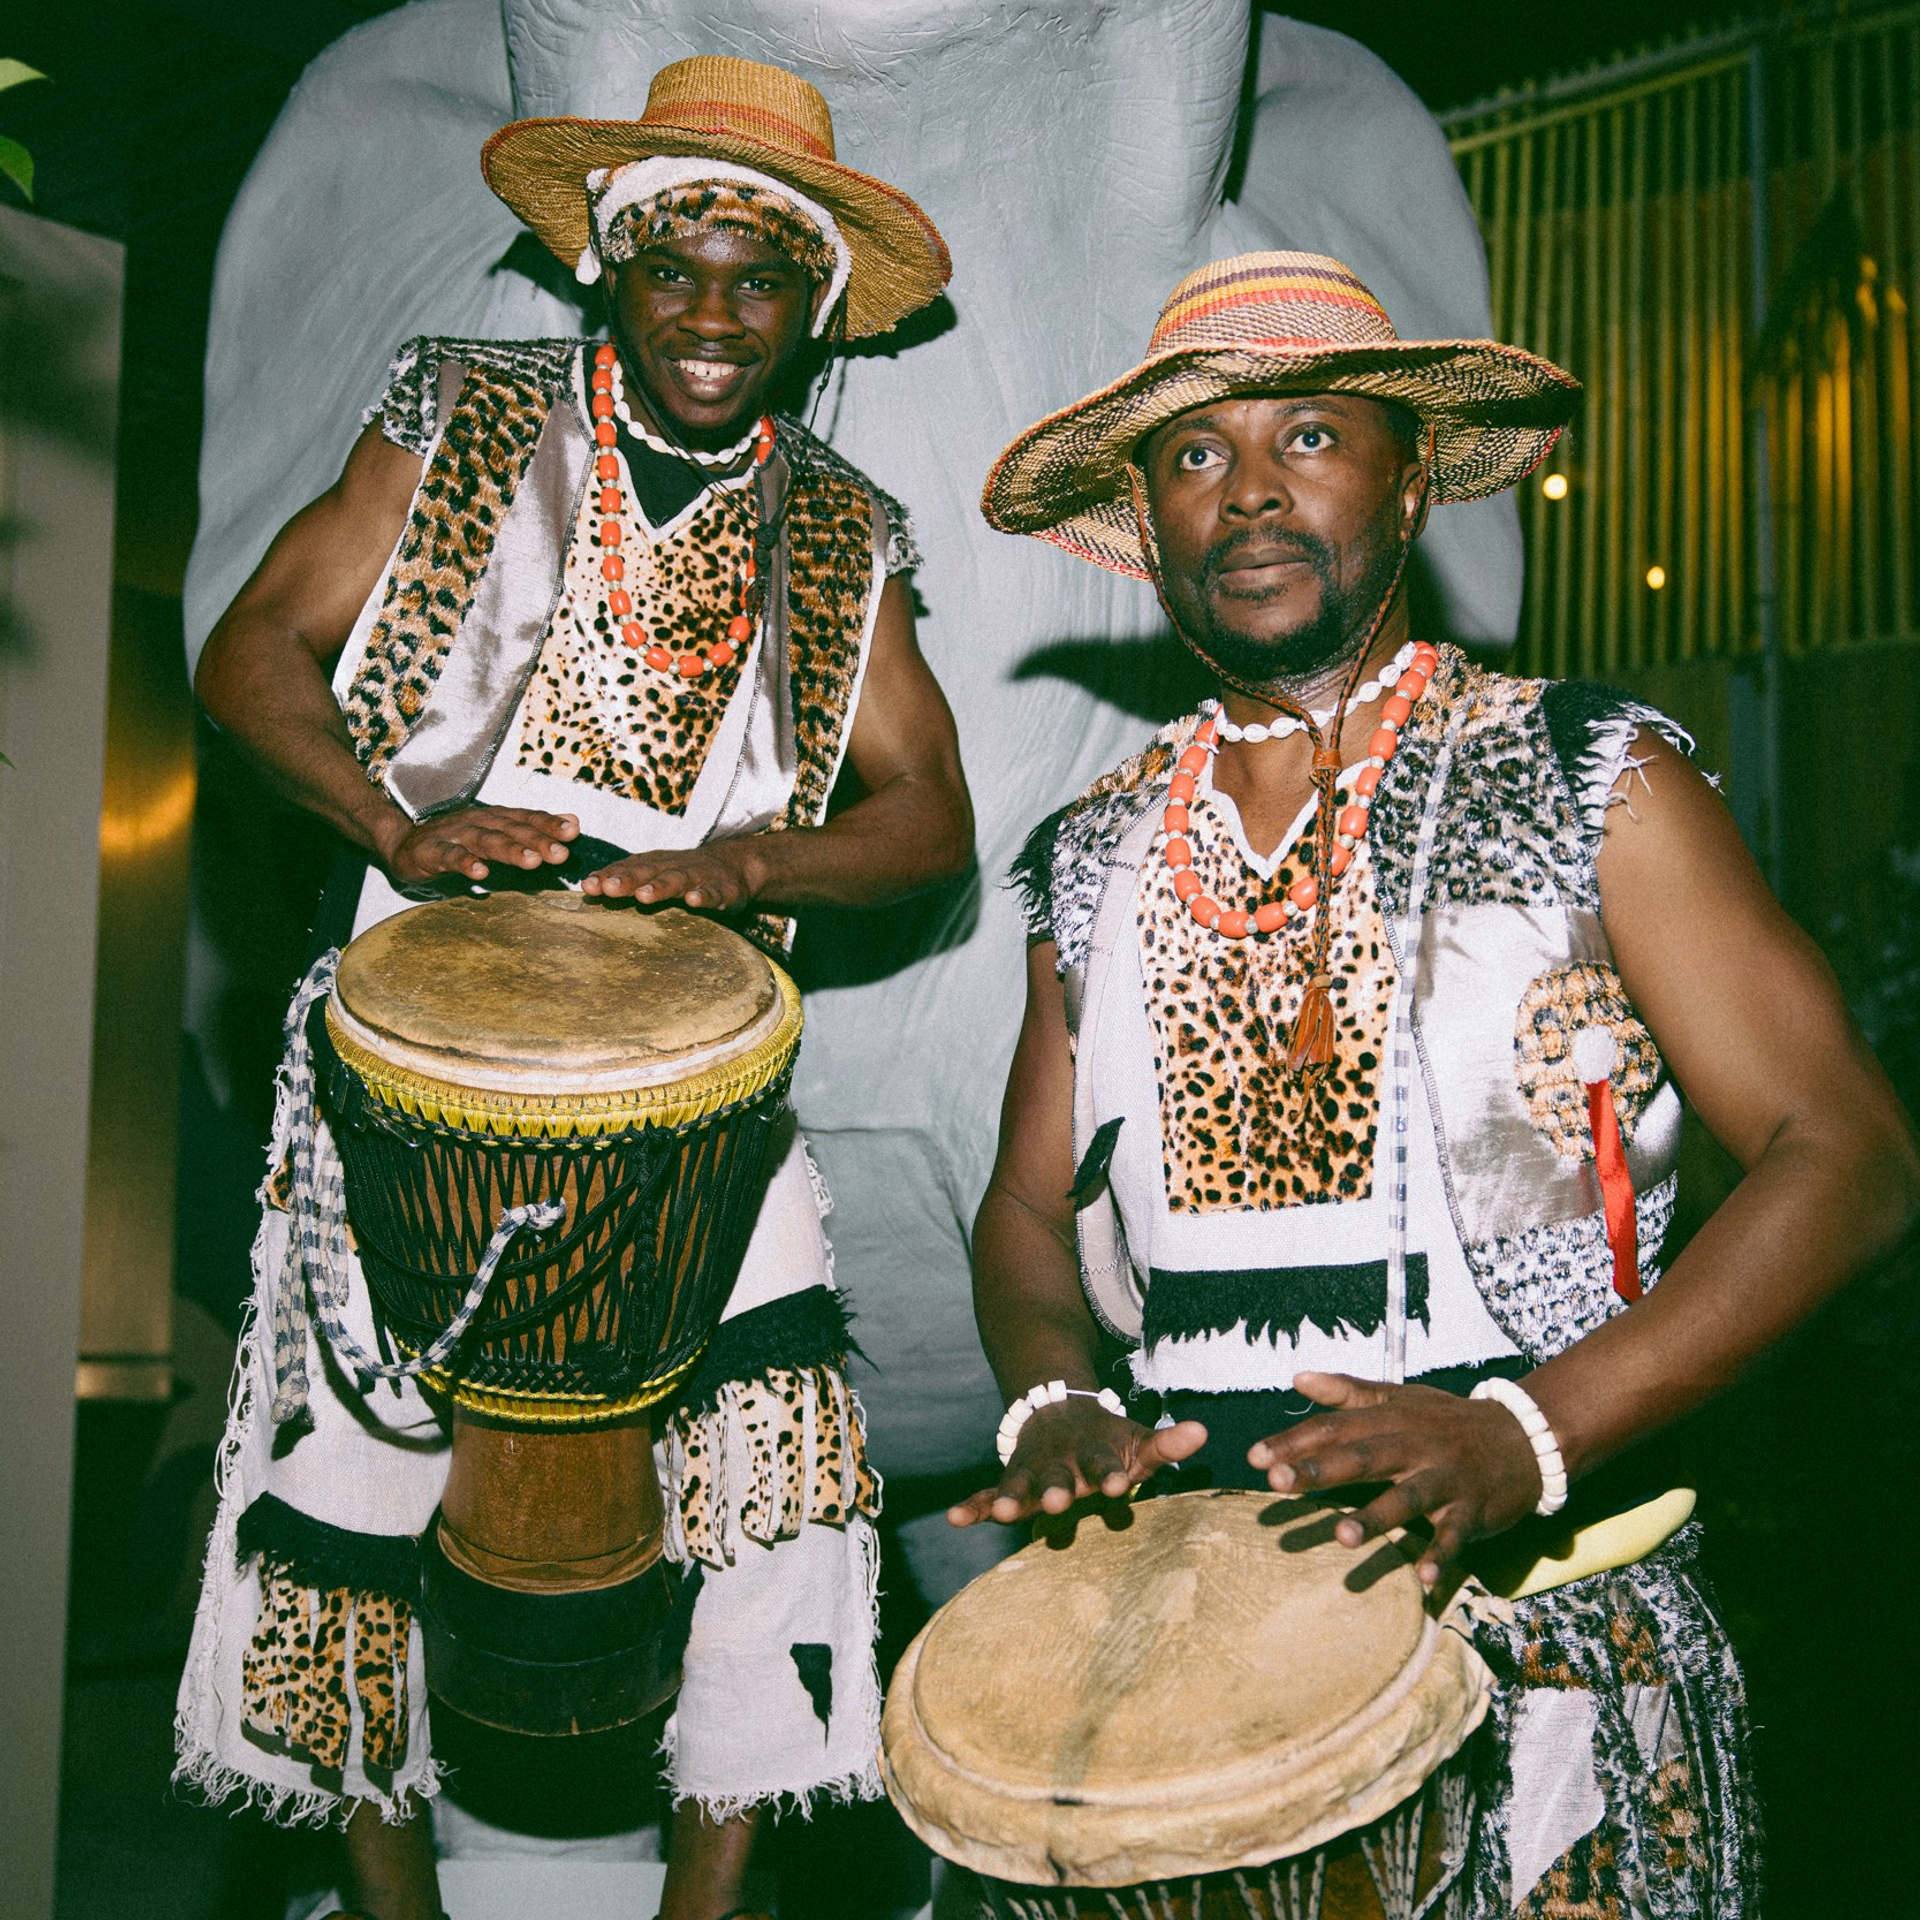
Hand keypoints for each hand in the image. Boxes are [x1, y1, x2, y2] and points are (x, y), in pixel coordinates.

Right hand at [382, 806, 577, 884]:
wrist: (402, 842)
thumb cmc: (456, 840)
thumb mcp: (496, 832)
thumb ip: (533, 829)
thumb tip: (574, 821)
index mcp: (494, 818)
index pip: (525, 818)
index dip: (549, 823)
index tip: (574, 831)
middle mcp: (477, 822)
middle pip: (511, 829)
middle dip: (538, 839)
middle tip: (562, 852)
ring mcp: (453, 835)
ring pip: (485, 841)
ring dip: (509, 850)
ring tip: (532, 862)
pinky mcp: (430, 853)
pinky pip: (449, 857)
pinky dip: (466, 863)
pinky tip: (481, 874)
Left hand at [581, 835, 767, 909]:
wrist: (737, 865)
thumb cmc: (685, 873)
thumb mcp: (656, 873)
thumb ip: (626, 882)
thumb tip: (587, 890)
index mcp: (654, 864)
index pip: (627, 869)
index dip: (607, 876)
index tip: (588, 887)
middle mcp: (673, 867)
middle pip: (647, 872)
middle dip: (627, 879)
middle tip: (607, 887)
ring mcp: (698, 877)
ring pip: (677, 880)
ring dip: (660, 887)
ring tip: (644, 896)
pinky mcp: (722, 890)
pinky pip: (712, 893)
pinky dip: (703, 896)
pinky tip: (693, 901)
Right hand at [946, 1402, 1206, 1526]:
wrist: (1059, 1410)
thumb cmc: (1108, 1440)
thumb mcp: (1138, 1440)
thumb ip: (1167, 1443)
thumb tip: (1204, 1431)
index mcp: (1095, 1454)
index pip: (1105, 1465)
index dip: (1110, 1474)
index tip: (1116, 1486)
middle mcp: (1061, 1464)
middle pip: (1058, 1477)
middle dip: (1057, 1490)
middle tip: (1057, 1503)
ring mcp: (1032, 1472)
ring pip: (1020, 1485)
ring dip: (1011, 1498)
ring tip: (1001, 1513)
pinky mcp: (1010, 1482)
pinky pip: (986, 1493)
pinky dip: (971, 1505)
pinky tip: (955, 1519)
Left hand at [1248, 1371, 1542, 1588]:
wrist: (1525, 1438)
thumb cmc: (1447, 1421)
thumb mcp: (1399, 1397)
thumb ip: (1348, 1391)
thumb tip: (1297, 1378)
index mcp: (1390, 1419)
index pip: (1334, 1428)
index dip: (1294, 1441)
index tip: (1254, 1458)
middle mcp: (1414, 1445)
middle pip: (1363, 1456)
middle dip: (1320, 1469)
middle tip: (1277, 1483)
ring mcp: (1445, 1478)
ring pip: (1408, 1497)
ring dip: (1376, 1517)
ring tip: (1343, 1536)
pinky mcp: (1474, 1510)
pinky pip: (1456, 1537)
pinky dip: (1440, 1557)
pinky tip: (1421, 1580)